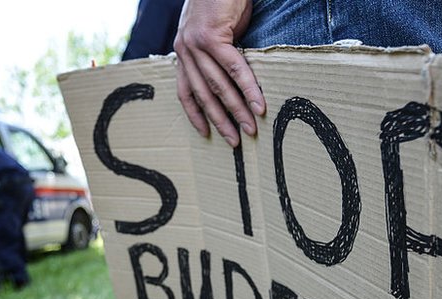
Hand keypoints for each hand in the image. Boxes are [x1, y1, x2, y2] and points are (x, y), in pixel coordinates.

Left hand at [174, 0, 264, 146]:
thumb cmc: (223, 1)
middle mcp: (184, 49)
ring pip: (218, 85)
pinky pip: (233, 68)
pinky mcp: (212, 36)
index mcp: (183, 51)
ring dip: (236, 110)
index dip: (196, 115)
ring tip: (251, 128)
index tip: (207, 133)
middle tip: (235, 141)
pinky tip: (258, 103)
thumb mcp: (218, 32)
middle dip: (220, 120)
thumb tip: (234, 80)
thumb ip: (220, 55)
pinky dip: (247, 87)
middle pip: (203, 94)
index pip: (186, 91)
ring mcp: (195, 43)